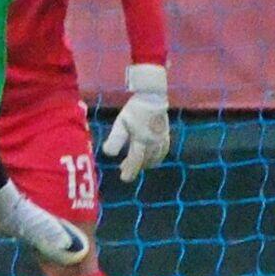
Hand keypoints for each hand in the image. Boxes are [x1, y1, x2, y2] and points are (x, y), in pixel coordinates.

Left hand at [103, 64, 169, 182]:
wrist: (153, 97)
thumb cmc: (134, 110)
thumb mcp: (120, 123)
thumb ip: (115, 139)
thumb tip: (108, 154)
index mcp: (141, 141)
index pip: (135, 161)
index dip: (129, 171)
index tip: (123, 178)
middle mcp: (153, 143)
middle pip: (144, 161)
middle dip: (134, 167)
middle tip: (123, 169)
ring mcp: (161, 140)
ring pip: (154, 158)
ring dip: (144, 163)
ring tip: (134, 163)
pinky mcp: (166, 136)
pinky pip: (163, 152)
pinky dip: (156, 158)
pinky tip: (150, 157)